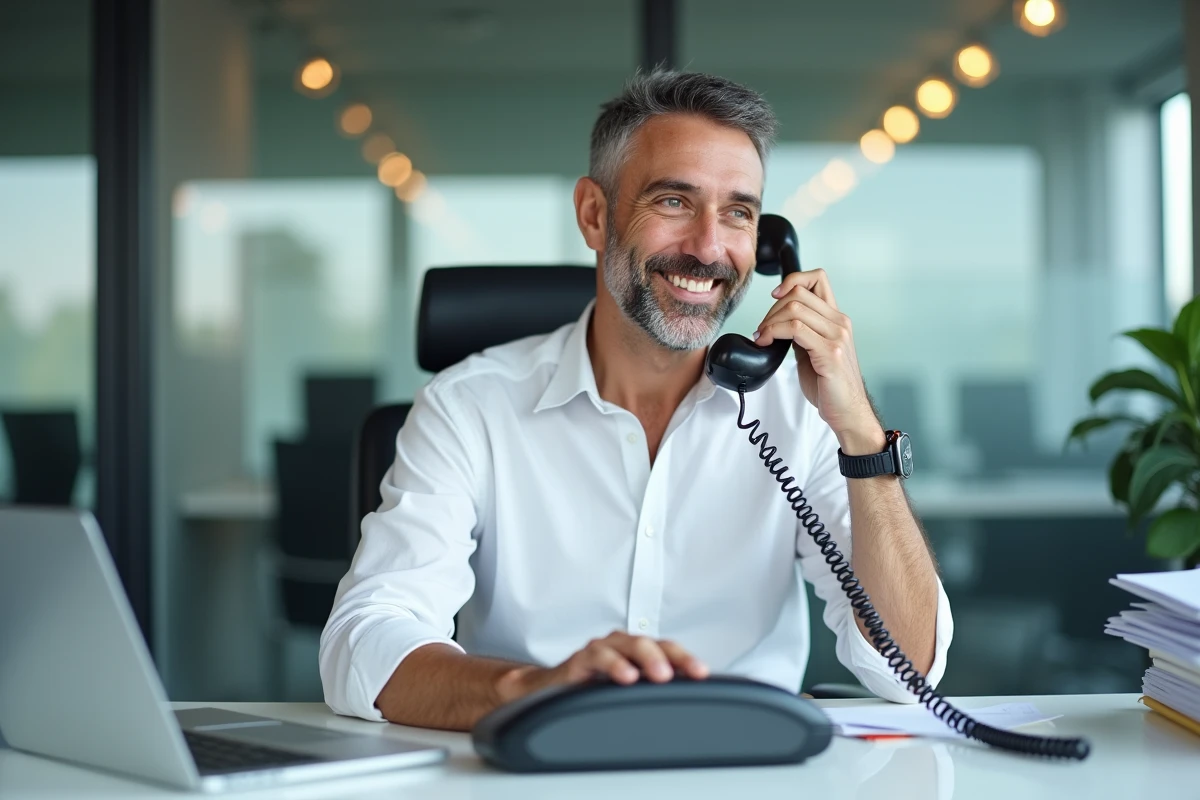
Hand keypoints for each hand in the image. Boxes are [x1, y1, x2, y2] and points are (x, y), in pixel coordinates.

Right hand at [496, 630, 708, 703]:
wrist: (549, 690)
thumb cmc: (593, 687)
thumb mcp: (627, 691)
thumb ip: (652, 690)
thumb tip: (686, 704)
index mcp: (637, 651)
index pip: (668, 649)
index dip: (687, 659)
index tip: (703, 674)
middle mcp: (621, 645)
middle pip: (652, 643)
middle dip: (673, 657)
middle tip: (689, 673)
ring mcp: (601, 649)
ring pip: (628, 644)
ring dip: (646, 658)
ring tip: (660, 675)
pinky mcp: (579, 660)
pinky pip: (598, 657)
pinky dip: (614, 665)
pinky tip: (625, 676)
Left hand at [753, 269, 881, 452]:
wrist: (847, 411)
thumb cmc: (829, 385)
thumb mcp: (813, 350)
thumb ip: (802, 332)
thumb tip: (778, 321)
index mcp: (836, 319)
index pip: (818, 278)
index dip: (793, 279)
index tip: (775, 295)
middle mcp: (840, 323)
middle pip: (798, 293)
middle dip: (772, 309)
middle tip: (762, 329)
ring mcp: (837, 336)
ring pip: (794, 308)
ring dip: (769, 321)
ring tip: (762, 337)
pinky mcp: (830, 352)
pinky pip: (795, 329)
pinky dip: (774, 332)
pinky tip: (766, 343)